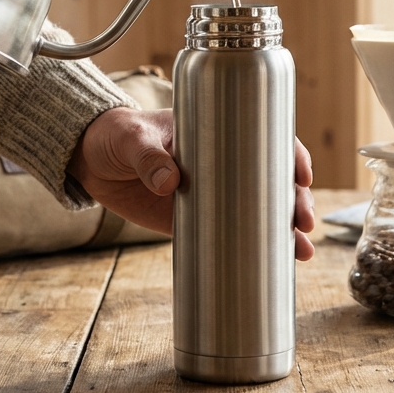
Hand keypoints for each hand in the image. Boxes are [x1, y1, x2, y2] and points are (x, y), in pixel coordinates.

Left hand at [68, 107, 316, 260]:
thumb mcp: (131, 138)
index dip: (290, 154)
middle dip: (295, 199)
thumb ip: (148, 156)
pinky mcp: (194, 218)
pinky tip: (276, 262)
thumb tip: (170, 180)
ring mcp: (212, 192)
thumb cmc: (116, 134)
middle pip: (272, 178)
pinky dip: (253, 247)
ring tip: (301, 249)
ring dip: (285, 229)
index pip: (265, 137)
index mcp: (215, 131)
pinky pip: (231, 233)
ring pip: (260, 209)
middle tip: (303, 220)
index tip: (302, 174)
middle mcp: (223, 162)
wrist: (90, 160)